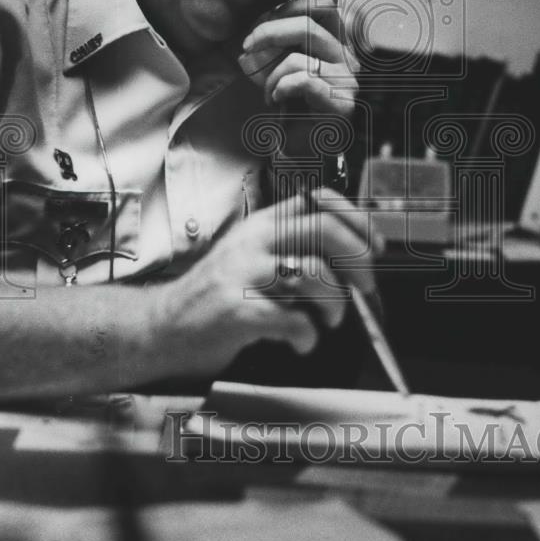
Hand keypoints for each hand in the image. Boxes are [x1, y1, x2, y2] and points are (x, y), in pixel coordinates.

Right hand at [150, 189, 376, 377]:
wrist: (164, 326)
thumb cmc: (218, 295)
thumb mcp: (252, 255)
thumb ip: (292, 248)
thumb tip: (356, 258)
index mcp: (263, 224)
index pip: (318, 199)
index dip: (356, 218)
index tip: (374, 245)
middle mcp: (255, 241)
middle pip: (325, 230)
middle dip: (358, 261)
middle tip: (364, 287)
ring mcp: (244, 273)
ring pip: (315, 274)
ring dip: (335, 304)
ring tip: (328, 320)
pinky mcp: (237, 310)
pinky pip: (293, 319)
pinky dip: (308, 335)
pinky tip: (301, 341)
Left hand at [238, 0, 359, 118]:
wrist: (301, 150)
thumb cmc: (292, 109)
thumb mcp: (280, 68)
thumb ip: (277, 45)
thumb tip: (258, 25)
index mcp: (335, 44)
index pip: (324, 7)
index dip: (292, 6)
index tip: (260, 23)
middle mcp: (346, 59)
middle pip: (310, 25)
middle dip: (270, 31)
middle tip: (247, 46)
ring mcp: (348, 82)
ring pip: (300, 58)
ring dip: (272, 75)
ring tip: (269, 93)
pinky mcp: (342, 104)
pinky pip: (304, 81)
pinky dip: (281, 88)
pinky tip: (277, 100)